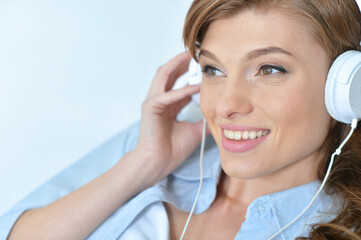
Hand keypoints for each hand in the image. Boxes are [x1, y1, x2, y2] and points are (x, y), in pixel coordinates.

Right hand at [134, 52, 205, 182]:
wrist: (157, 163)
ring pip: (164, 75)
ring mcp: (153, 102)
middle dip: (182, 62)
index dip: (191, 74)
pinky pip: (167, 95)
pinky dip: (181, 89)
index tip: (205, 66)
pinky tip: (195, 86)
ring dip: (177, 65)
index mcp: (169, 105)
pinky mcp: (151, 108)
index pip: (179, 84)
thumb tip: (219, 115)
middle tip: (197, 53)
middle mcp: (160, 100)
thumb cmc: (172, 149)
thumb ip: (203, 120)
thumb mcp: (195, 130)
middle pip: (169, 73)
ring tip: (191, 56)